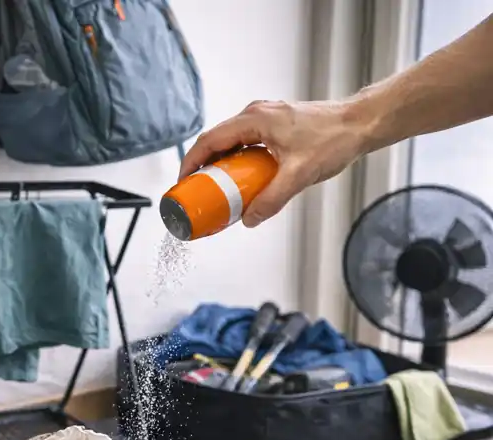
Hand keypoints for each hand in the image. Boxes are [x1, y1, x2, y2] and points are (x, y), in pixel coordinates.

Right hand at [179, 99, 370, 226]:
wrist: (362, 123)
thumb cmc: (335, 139)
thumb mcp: (299, 175)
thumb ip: (271, 199)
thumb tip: (249, 219)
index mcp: (254, 119)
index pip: (209, 141)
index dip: (191, 163)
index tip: (183, 183)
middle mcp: (256, 114)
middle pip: (216, 141)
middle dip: (202, 167)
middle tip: (197, 191)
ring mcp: (266, 118)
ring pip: (231, 142)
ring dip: (220, 165)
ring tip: (216, 189)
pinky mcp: (276, 125)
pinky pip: (246, 143)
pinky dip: (237, 161)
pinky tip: (243, 179)